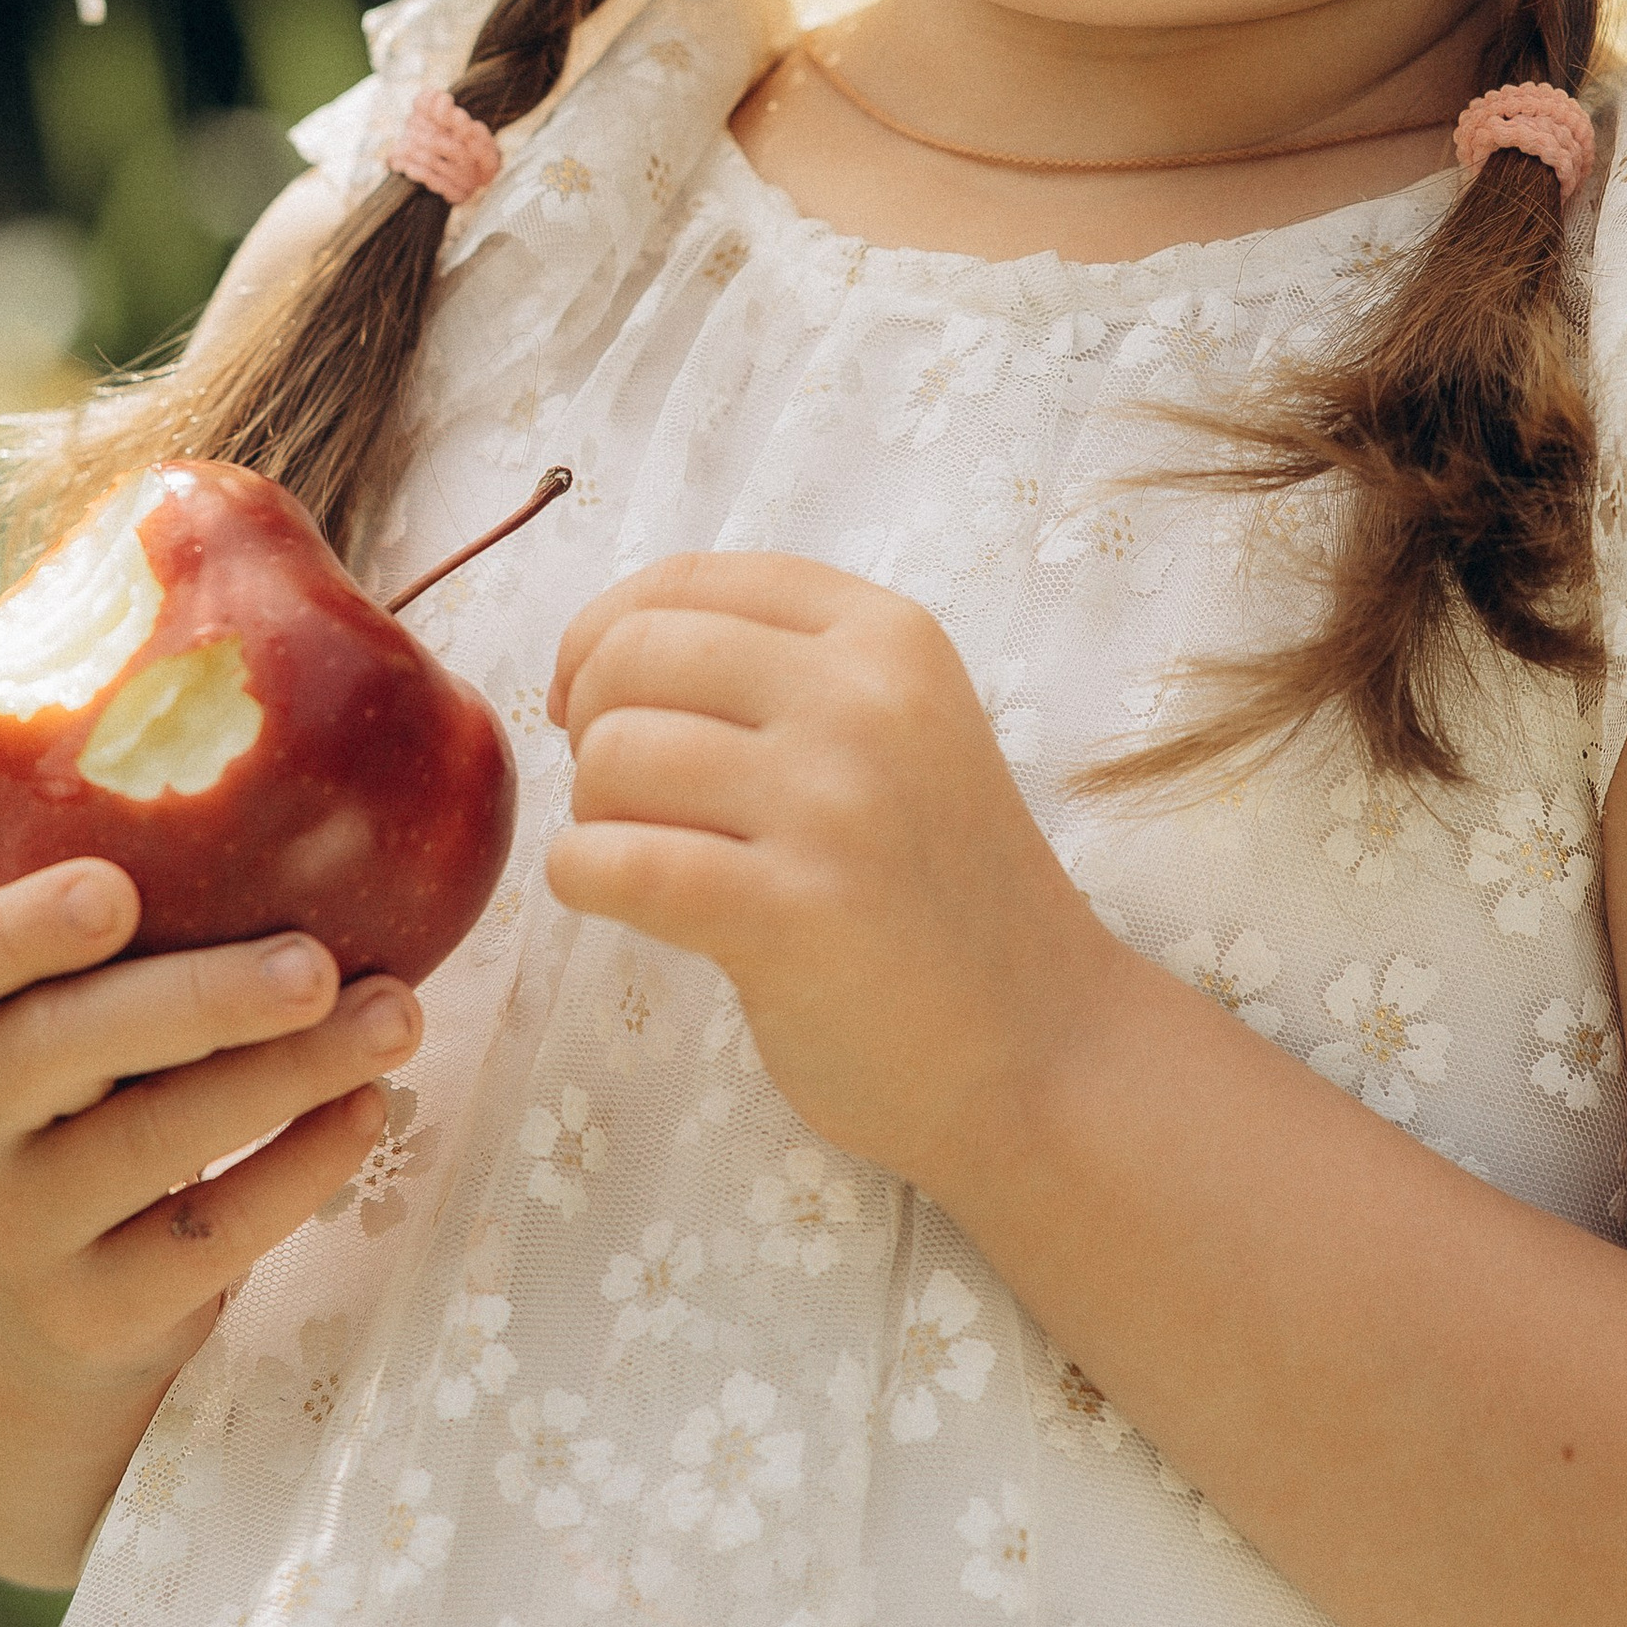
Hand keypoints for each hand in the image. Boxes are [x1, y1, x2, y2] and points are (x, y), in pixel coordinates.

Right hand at [0, 860, 419, 1404]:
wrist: (9, 1310)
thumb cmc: (62, 1090)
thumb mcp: (31, 1012)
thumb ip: (100, 913)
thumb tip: (275, 728)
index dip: (10, 931)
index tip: (113, 891)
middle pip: (57, 1052)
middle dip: (199, 999)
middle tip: (315, 963)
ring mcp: (9, 1235)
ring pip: (151, 1143)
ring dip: (288, 1074)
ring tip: (396, 1015)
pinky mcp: (91, 1316)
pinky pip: (208, 1237)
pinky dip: (299, 1167)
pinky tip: (366, 1107)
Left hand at [545, 555, 1115, 1194]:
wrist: (1044, 1047)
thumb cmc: (937, 889)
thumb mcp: (897, 727)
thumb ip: (777, 667)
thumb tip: (593, 655)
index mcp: (888, 635)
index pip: (687, 579)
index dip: (601, 633)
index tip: (592, 700)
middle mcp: (865, 700)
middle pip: (633, 656)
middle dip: (591, 724)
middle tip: (626, 794)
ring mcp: (832, 805)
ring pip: (613, 757)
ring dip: (594, 812)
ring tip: (651, 855)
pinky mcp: (790, 914)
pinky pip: (613, 862)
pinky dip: (583, 879)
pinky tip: (619, 899)